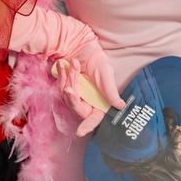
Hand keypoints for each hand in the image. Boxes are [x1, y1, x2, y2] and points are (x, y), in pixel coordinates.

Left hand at [9, 8, 125, 116]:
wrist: (83, 48)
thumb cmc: (99, 62)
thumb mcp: (106, 75)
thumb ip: (111, 91)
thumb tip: (120, 106)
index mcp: (99, 103)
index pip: (94, 119)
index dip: (88, 126)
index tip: (80, 132)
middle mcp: (87, 102)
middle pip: (76, 106)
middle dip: (74, 92)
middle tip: (73, 77)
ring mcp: (76, 96)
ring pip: (67, 96)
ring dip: (69, 79)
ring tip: (73, 64)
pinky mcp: (66, 88)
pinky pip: (60, 88)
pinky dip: (62, 76)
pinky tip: (63, 64)